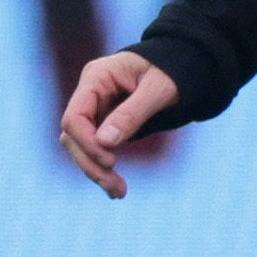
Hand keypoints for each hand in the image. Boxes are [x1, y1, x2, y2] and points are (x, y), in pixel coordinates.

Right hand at [59, 51, 178, 199]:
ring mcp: (94, 109)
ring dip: (96, 171)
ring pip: (80, 147)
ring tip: (119, 192)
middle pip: (73, 136)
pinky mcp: (102, 123)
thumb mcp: (159, 89)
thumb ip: (133, 113)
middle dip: (92, 164)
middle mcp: (90, 93)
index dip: (87, 143)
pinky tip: (115, 188)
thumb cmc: (172, 70)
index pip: (75, 116)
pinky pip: (94, 150)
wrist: (183, 64)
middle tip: (116, 187)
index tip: (111, 162)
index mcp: (97, 77)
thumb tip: (104, 142)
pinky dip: (103, 169)